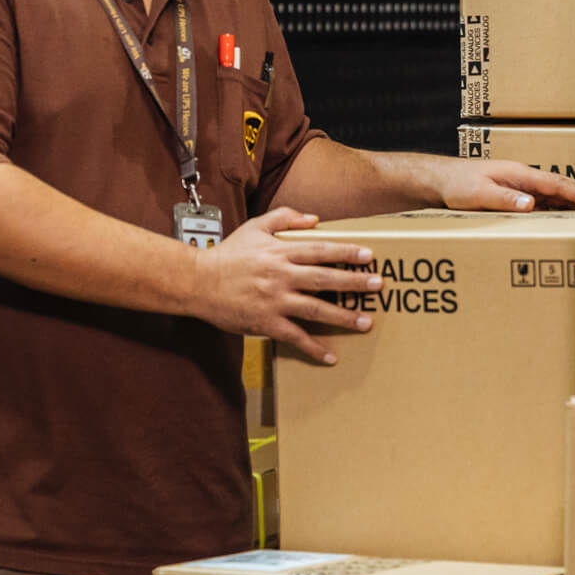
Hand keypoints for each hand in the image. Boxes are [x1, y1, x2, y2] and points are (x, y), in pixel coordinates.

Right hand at [190, 206, 380, 363]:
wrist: (197, 282)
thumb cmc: (227, 255)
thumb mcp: (255, 227)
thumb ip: (285, 218)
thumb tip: (315, 218)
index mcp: (280, 253)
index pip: (321, 250)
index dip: (347, 252)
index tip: (369, 256)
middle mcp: (281, 276)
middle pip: (325, 279)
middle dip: (354, 282)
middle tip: (378, 286)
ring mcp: (274, 301)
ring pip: (316, 309)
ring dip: (343, 317)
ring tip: (366, 322)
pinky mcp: (266, 323)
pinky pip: (295, 337)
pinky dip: (314, 348)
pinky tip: (331, 356)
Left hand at [437, 158, 574, 212]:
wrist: (440, 180)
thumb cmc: (457, 183)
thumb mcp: (479, 193)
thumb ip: (505, 198)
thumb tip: (531, 204)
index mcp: (519, 174)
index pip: (556, 183)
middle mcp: (523, 180)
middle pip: (560, 189)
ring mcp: (520, 188)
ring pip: (552, 198)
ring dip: (569, 208)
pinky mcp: (513, 197)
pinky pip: (539, 205)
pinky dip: (553, 213)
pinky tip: (559, 225)